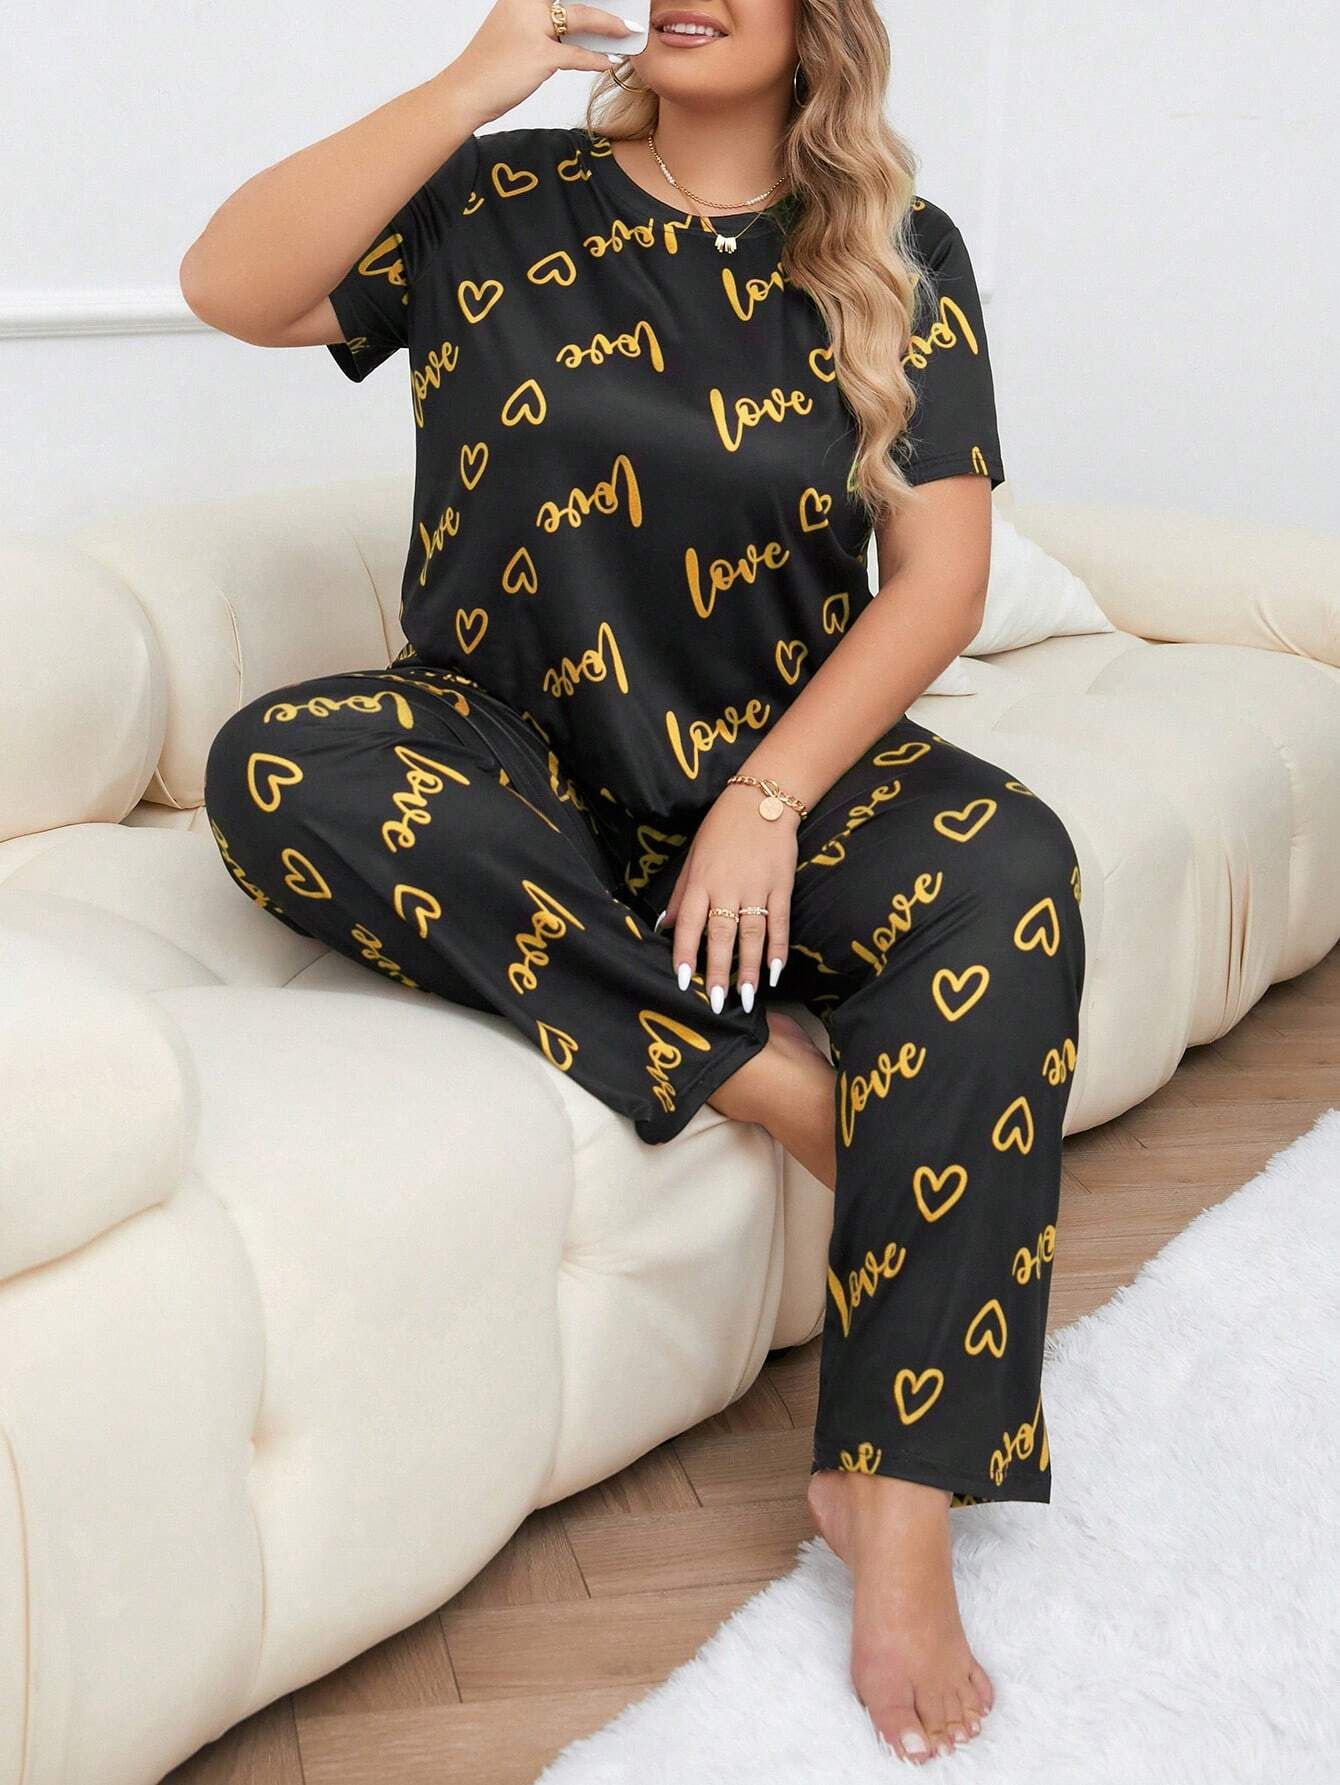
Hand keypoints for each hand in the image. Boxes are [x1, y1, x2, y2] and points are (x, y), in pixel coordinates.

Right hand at [450, 0, 641, 123]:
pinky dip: (595, 60)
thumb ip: (544, 23)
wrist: (465, 91)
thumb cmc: (490, 65)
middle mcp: (525, 3)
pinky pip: (577, 55)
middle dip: (602, 5)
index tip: (606, 0)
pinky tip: (608, 62)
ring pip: (582, 19)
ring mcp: (532, 27)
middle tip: (625, 9)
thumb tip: (580, 27)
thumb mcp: (515, 32)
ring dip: (609, 26)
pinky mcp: (539, 55)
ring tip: (627, 30)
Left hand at [654, 785, 797, 1011]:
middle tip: (717, 1003)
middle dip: (718, 971)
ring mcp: (757, 888)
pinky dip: (779, 948)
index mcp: (702, 881)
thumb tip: (665, 926)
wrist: (761, 799)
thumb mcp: (693, 857)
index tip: (683, 981)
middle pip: (722, 935)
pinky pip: (780, 922)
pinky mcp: (781, 886)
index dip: (686, 953)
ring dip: (750, 968)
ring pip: (753, 934)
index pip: (691, 923)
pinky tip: (776, 971)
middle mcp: (728, 887)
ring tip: (747, 998)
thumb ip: (681, 895)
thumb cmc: (721, 829)